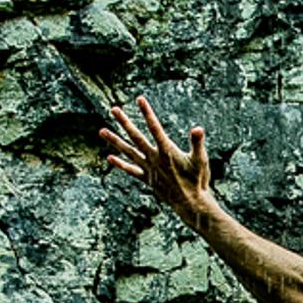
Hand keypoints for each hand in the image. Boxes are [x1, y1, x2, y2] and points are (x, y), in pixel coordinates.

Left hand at [101, 95, 216, 216]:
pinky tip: (109, 157)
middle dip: (124, 122)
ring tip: (101, 131)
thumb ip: (197, 144)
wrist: (190, 204)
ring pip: (128, 152)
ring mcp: (148, 169)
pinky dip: (120, 164)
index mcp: (167, 151)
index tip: (140, 99)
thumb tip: (198, 129)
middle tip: (113, 109)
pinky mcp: (147, 179)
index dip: (147, 113)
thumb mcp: (201, 160)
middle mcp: (154, 159)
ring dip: (114, 141)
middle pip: (135, 137)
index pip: (154, 128)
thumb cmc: (197, 180)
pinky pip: (130, 170)